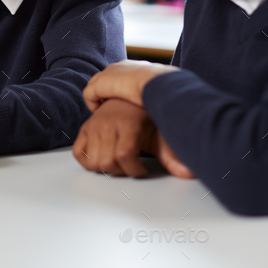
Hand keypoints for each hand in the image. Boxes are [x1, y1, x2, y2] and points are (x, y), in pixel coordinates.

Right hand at [73, 98, 193, 178]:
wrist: (131, 96)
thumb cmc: (147, 116)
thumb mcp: (162, 133)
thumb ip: (172, 154)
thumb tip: (188, 172)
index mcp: (128, 122)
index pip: (124, 155)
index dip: (134, 170)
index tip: (142, 170)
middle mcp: (108, 122)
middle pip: (107, 162)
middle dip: (121, 172)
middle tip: (130, 167)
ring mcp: (94, 125)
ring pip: (93, 161)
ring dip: (106, 169)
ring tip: (119, 162)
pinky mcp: (85, 128)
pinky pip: (78, 153)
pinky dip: (88, 161)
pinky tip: (103, 158)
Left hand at [83, 60, 176, 110]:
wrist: (156, 84)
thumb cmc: (167, 89)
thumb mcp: (168, 90)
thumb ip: (165, 93)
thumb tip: (173, 102)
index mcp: (137, 66)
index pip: (123, 76)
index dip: (122, 90)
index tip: (125, 103)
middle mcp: (120, 67)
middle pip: (107, 79)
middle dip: (107, 94)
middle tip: (110, 109)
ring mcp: (109, 74)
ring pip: (96, 87)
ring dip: (99, 100)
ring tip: (103, 114)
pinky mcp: (100, 84)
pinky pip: (89, 95)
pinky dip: (92, 104)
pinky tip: (98, 114)